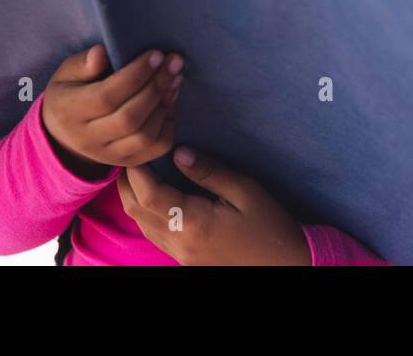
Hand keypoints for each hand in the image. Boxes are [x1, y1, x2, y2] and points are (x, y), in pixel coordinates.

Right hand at [40, 45, 184, 179]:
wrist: (64, 134)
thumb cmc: (70, 93)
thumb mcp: (66, 73)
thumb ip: (82, 63)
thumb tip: (102, 53)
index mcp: (68, 113)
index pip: (105, 97)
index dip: (135, 75)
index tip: (156, 54)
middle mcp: (87, 140)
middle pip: (129, 119)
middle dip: (157, 87)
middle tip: (174, 62)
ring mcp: (108, 155)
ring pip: (144, 136)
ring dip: (165, 104)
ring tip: (175, 78)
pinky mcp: (127, 161)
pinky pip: (156, 148)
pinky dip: (169, 123)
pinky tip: (171, 101)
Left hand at [118, 146, 312, 264]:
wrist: (284, 264)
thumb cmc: (269, 226)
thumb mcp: (246, 190)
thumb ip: (209, 171)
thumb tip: (178, 152)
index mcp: (194, 223)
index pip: (149, 194)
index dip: (138, 170)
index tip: (141, 148)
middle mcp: (180, 242)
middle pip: (135, 210)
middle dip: (127, 181)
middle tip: (135, 154)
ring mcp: (180, 254)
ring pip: (140, 223)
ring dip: (134, 196)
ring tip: (142, 170)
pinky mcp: (184, 258)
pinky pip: (153, 234)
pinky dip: (146, 211)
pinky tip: (157, 194)